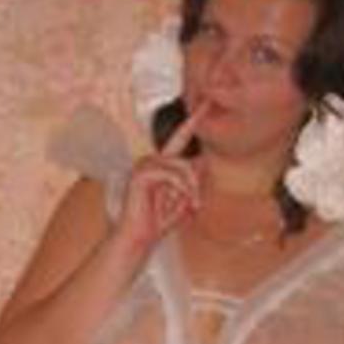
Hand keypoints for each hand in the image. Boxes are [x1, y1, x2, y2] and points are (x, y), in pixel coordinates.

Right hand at [116, 102, 207, 254]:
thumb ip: (192, 185)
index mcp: (160, 166)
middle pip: (184, 160)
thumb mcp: (182, 204)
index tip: (207, 104)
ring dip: (189, 188)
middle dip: (193, 183)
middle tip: (196, 205)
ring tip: (191, 206)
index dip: (192, 122)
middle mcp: (150, 161)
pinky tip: (181, 201)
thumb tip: (203, 165)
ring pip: (179, 167)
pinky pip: (170, 174)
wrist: (136, 239)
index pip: (179, 139)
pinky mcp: (140, 174)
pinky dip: (180, 188)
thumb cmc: (156, 224)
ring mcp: (143, 166)